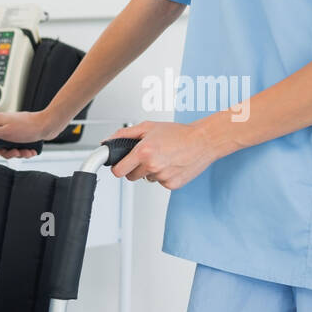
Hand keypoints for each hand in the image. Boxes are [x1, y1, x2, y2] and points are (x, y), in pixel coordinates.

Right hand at [0, 110, 61, 158]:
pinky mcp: (22, 134)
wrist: (49, 125)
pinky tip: (31, 149)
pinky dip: (25, 150)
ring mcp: (13, 130)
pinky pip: (19, 146)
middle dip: (9, 152)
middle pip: (0, 146)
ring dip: (19, 152)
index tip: (1, 150)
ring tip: (26, 150)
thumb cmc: (29, 127)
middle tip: (16, 151)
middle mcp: (4, 125)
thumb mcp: (5, 132)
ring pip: (10, 147)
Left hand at [105, 121, 226, 189]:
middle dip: (134, 168)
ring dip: (150, 171)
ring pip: (146, 179)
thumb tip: (107, 142)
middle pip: (130, 177)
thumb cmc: (178, 133)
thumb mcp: (148, 127)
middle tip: (146, 157)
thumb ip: (124, 135)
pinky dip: (163, 175)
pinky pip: (160, 182)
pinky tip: (171, 164)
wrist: (204, 140)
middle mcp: (152, 166)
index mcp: (143, 152)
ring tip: (163, 157)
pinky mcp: (172, 184)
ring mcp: (162, 176)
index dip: (118, 167)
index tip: (120, 165)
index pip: (118, 171)